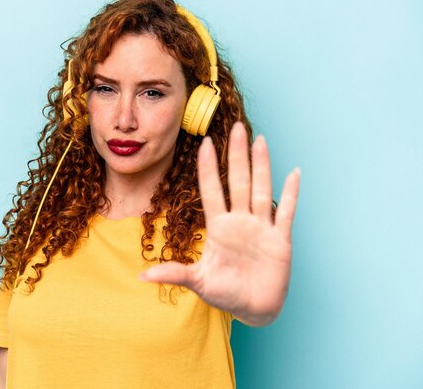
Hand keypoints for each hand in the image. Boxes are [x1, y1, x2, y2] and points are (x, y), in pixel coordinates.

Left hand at [139, 122, 300, 325]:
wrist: (253, 309)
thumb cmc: (225, 293)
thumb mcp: (198, 282)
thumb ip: (174, 274)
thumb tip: (142, 276)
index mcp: (219, 228)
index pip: (212, 191)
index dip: (209, 168)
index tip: (205, 143)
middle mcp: (240, 221)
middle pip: (239, 182)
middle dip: (237, 155)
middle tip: (236, 127)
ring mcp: (261, 228)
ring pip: (262, 190)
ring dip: (262, 165)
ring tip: (260, 140)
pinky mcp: (280, 240)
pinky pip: (287, 212)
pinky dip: (291, 194)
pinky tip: (294, 173)